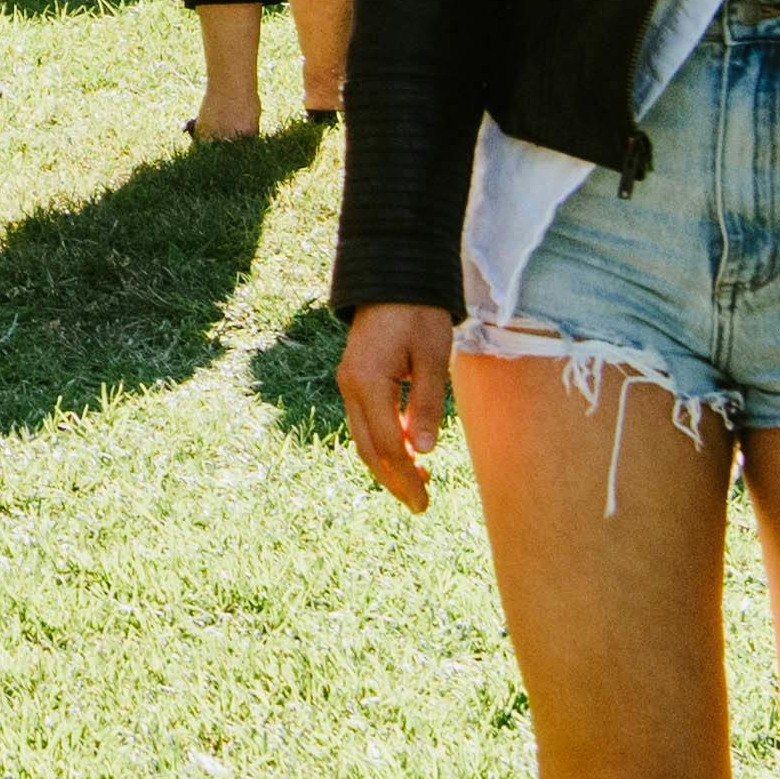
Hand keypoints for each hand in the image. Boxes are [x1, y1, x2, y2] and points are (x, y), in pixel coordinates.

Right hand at [335, 303, 454, 513]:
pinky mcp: (354, 378)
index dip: (405, 478)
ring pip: (362, 438)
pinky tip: (406, 450)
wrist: (394, 275)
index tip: (424, 502)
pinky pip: (364, 422)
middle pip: (367, 449)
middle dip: (394, 480)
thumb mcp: (431, 356)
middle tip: (421, 503)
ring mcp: (348, 382)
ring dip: (387, 464)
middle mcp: (350, 387)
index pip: (386, 445)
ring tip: (419, 481)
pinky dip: (383, 443)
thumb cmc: (418, 312)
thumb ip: (426, 404)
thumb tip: (423, 451)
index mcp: (368, 383)